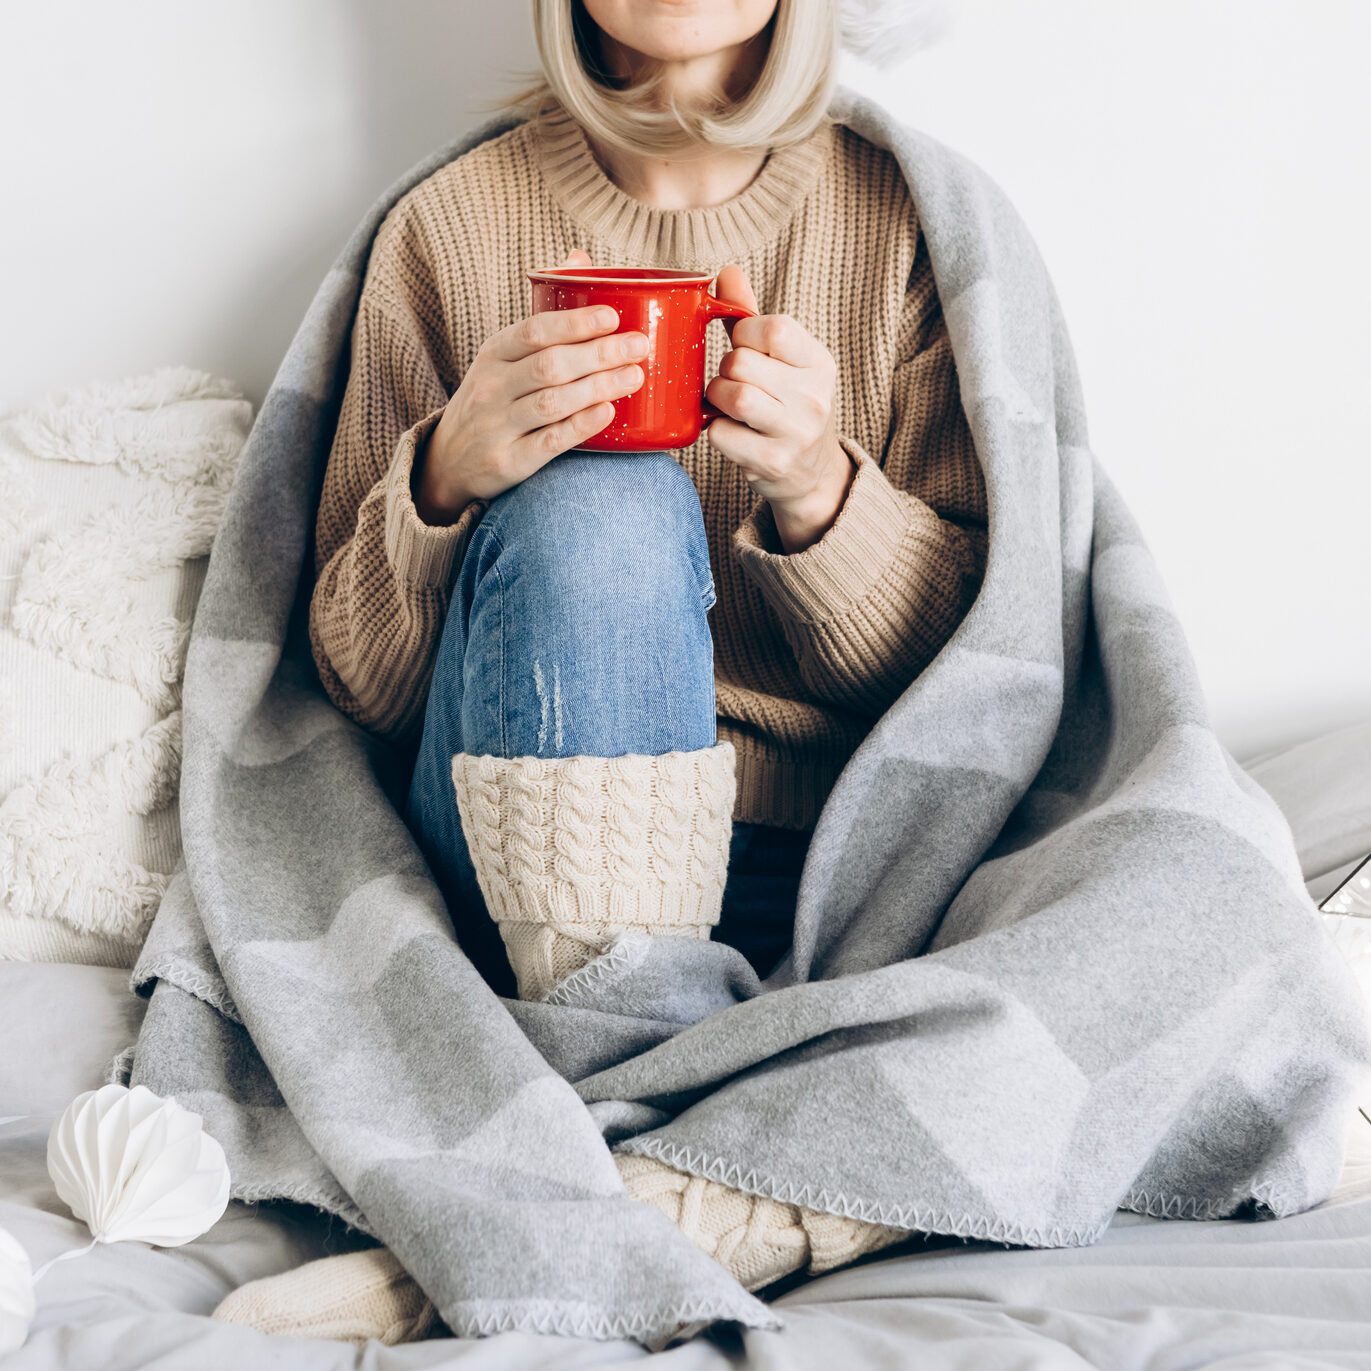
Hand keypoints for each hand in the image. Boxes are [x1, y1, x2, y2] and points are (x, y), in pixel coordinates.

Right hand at [413, 249, 647, 522]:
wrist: (450, 460)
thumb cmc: (492, 399)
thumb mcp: (502, 356)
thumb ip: (543, 316)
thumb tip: (579, 259)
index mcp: (493, 354)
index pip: (534, 331)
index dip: (575, 323)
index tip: (613, 317)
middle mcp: (491, 387)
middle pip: (550, 365)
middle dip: (599, 354)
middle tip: (638, 347)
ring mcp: (498, 426)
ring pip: (552, 402)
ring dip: (598, 387)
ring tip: (634, 377)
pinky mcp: (509, 462)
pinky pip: (549, 442)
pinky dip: (581, 426)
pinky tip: (608, 412)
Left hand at [703, 264, 854, 553]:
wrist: (810, 474)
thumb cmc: (788, 405)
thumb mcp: (782, 360)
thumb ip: (751, 316)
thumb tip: (726, 270)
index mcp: (820, 363)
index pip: (773, 328)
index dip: (745, 333)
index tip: (746, 347)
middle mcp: (814, 397)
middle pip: (741, 362)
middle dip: (725, 370)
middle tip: (734, 382)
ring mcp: (795, 433)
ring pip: (731, 395)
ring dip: (716, 398)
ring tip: (727, 405)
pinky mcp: (772, 462)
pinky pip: (720, 433)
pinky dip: (715, 430)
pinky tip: (730, 431)